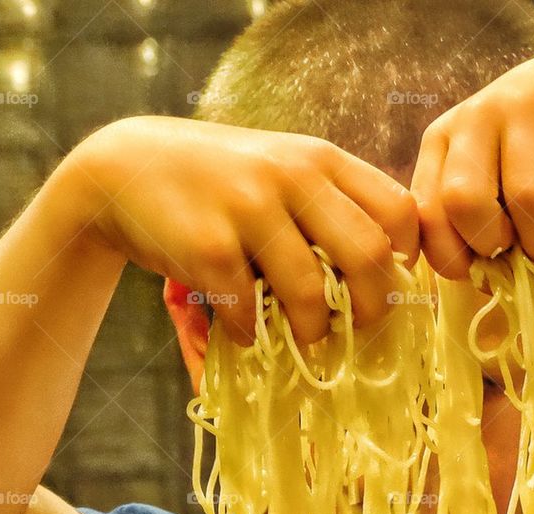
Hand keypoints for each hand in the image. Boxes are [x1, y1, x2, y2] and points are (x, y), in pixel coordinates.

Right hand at [67, 116, 419, 343]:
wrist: (125, 167)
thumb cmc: (221, 181)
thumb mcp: (282, 169)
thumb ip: (331, 203)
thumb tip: (388, 271)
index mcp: (320, 158)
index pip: (398, 207)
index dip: (408, 255)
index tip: (391, 282)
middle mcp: (291, 176)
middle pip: (367, 255)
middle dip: (372, 306)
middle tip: (358, 326)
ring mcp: (248, 209)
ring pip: (310, 293)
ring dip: (311, 330)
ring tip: (302, 335)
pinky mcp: (208, 246)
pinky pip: (249, 310)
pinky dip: (251, 331)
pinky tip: (243, 327)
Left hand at [411, 42, 533, 278]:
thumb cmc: (531, 157)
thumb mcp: (489, 179)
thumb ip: (471, 224)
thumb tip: (486, 285)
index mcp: (440, 141)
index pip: (425, 211)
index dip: (448, 256)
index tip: (476, 272)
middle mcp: (476, 116)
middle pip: (463, 199)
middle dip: (490, 246)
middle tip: (515, 258)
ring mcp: (527, 105)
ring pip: (525, 197)